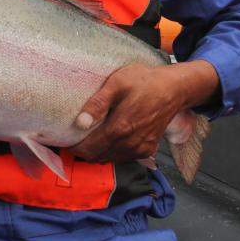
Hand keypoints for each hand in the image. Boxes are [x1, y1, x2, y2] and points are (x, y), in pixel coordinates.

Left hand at [68, 60, 219, 163]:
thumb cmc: (145, 81)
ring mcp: (140, 148)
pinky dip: (112, 152)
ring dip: (97, 153)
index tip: (65, 139)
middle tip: (74, 138)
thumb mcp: (117, 83)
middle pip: (97, 157)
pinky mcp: (148, 149)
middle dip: (83, 151)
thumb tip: (80, 122)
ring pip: (110, 159)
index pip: (89, 149)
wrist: (174, 89)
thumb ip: (98, 103)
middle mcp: (130, 143)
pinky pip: (123, 157)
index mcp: (120, 128)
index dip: (74, 147)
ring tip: (88, 138)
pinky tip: (107, 139)